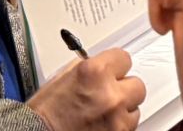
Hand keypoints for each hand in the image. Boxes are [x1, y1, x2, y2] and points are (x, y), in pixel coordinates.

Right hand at [27, 47, 144, 130]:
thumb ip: (91, 68)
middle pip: (136, 85)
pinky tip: (102, 124)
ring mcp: (116, 119)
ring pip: (135, 109)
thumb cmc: (45, 112)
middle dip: (123, 89)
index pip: (124, 58)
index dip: (116, 66)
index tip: (113, 70)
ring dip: (122, 110)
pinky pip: (129, 127)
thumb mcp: (65, 77)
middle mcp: (110, 94)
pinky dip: (118, 126)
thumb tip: (106, 65)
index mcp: (95, 72)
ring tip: (102, 113)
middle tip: (108, 94)